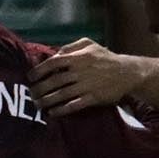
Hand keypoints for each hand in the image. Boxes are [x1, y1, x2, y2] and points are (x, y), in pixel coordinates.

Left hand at [28, 38, 144, 116]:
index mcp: (79, 57)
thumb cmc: (105, 57)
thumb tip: (54, 54)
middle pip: (55, 81)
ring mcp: (88, 85)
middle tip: (30, 94)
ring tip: (37, 104)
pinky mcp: (94, 97)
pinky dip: (62, 109)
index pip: (53, 63)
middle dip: (39, 88)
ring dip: (47, 100)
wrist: (128, 72)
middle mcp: (81, 71)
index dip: (39, 70)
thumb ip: (70, 47)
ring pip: (62, 94)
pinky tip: (52, 112)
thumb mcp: (89, 45)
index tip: (30, 77)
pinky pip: (75, 105)